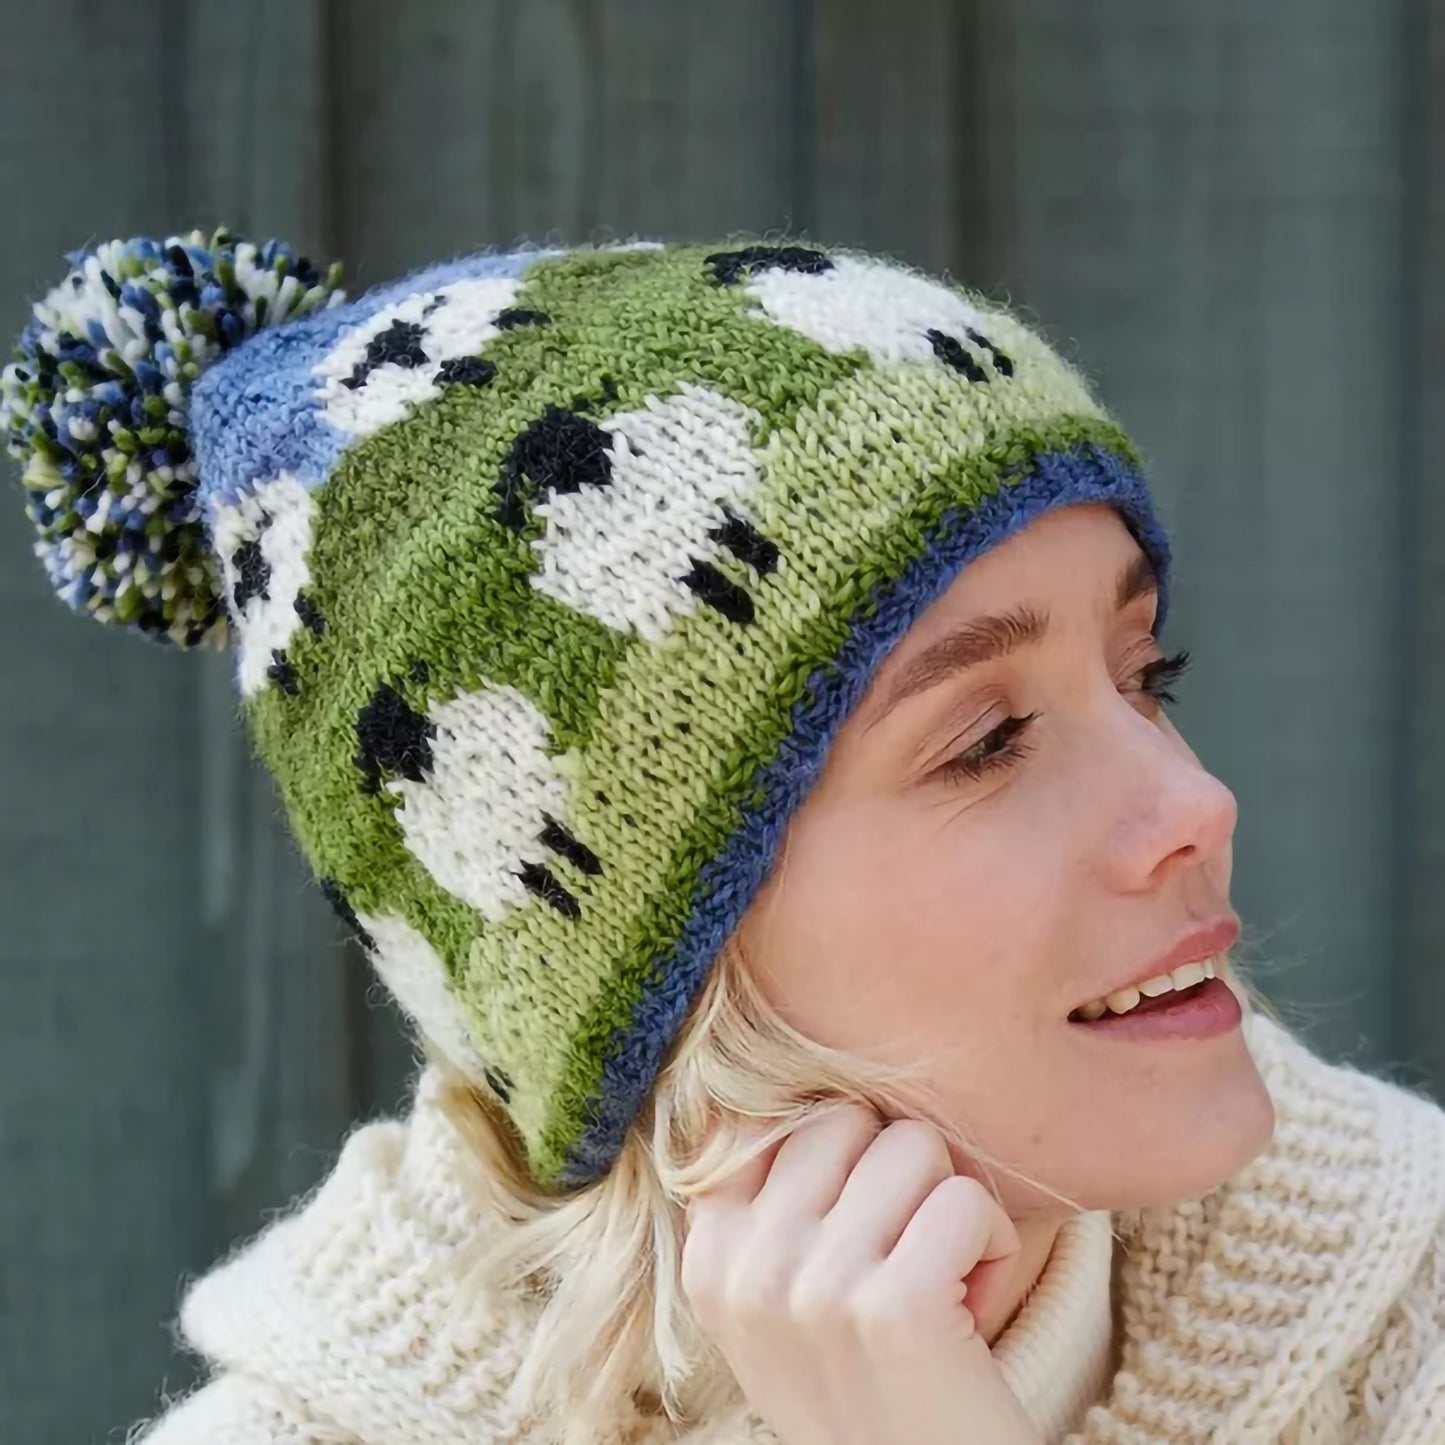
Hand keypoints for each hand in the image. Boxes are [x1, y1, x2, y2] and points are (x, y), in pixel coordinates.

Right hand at [681, 1104, 1042, 1444]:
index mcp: (709, 1258)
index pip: (767, 1118)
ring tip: (941, 1282)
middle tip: (907, 1254)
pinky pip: (968, 1201)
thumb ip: (769, 1204)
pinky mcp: (893, 1308)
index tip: (856, 1225)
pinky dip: (994, 1246)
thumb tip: (787, 1074)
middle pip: (845, 1118)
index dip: (837, 1156)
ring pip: (913, 1146)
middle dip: (899, 1173)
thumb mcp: (780, 1301)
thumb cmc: (869, 1386)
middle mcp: (747, 1270)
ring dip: (951, 1207)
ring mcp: (813, 1288)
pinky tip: (974, 1308)